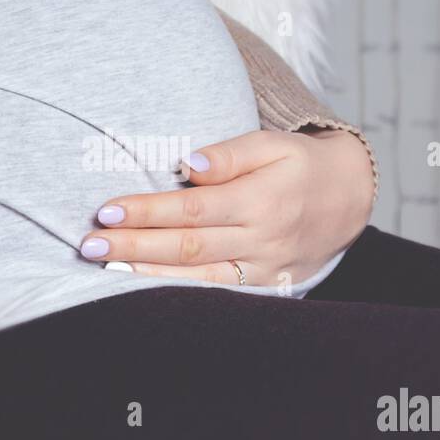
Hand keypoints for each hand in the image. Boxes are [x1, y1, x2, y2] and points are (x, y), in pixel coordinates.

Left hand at [80, 128, 374, 287]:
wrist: (349, 198)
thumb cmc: (301, 164)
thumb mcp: (274, 144)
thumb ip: (231, 154)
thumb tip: (188, 167)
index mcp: (261, 201)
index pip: (192, 210)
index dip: (147, 211)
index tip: (106, 209)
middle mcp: (262, 240)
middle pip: (187, 247)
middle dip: (133, 245)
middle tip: (89, 244)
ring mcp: (263, 269)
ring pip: (198, 279)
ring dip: (147, 274)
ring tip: (106, 268)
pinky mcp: (265, 287)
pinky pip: (216, 295)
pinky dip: (179, 293)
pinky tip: (143, 287)